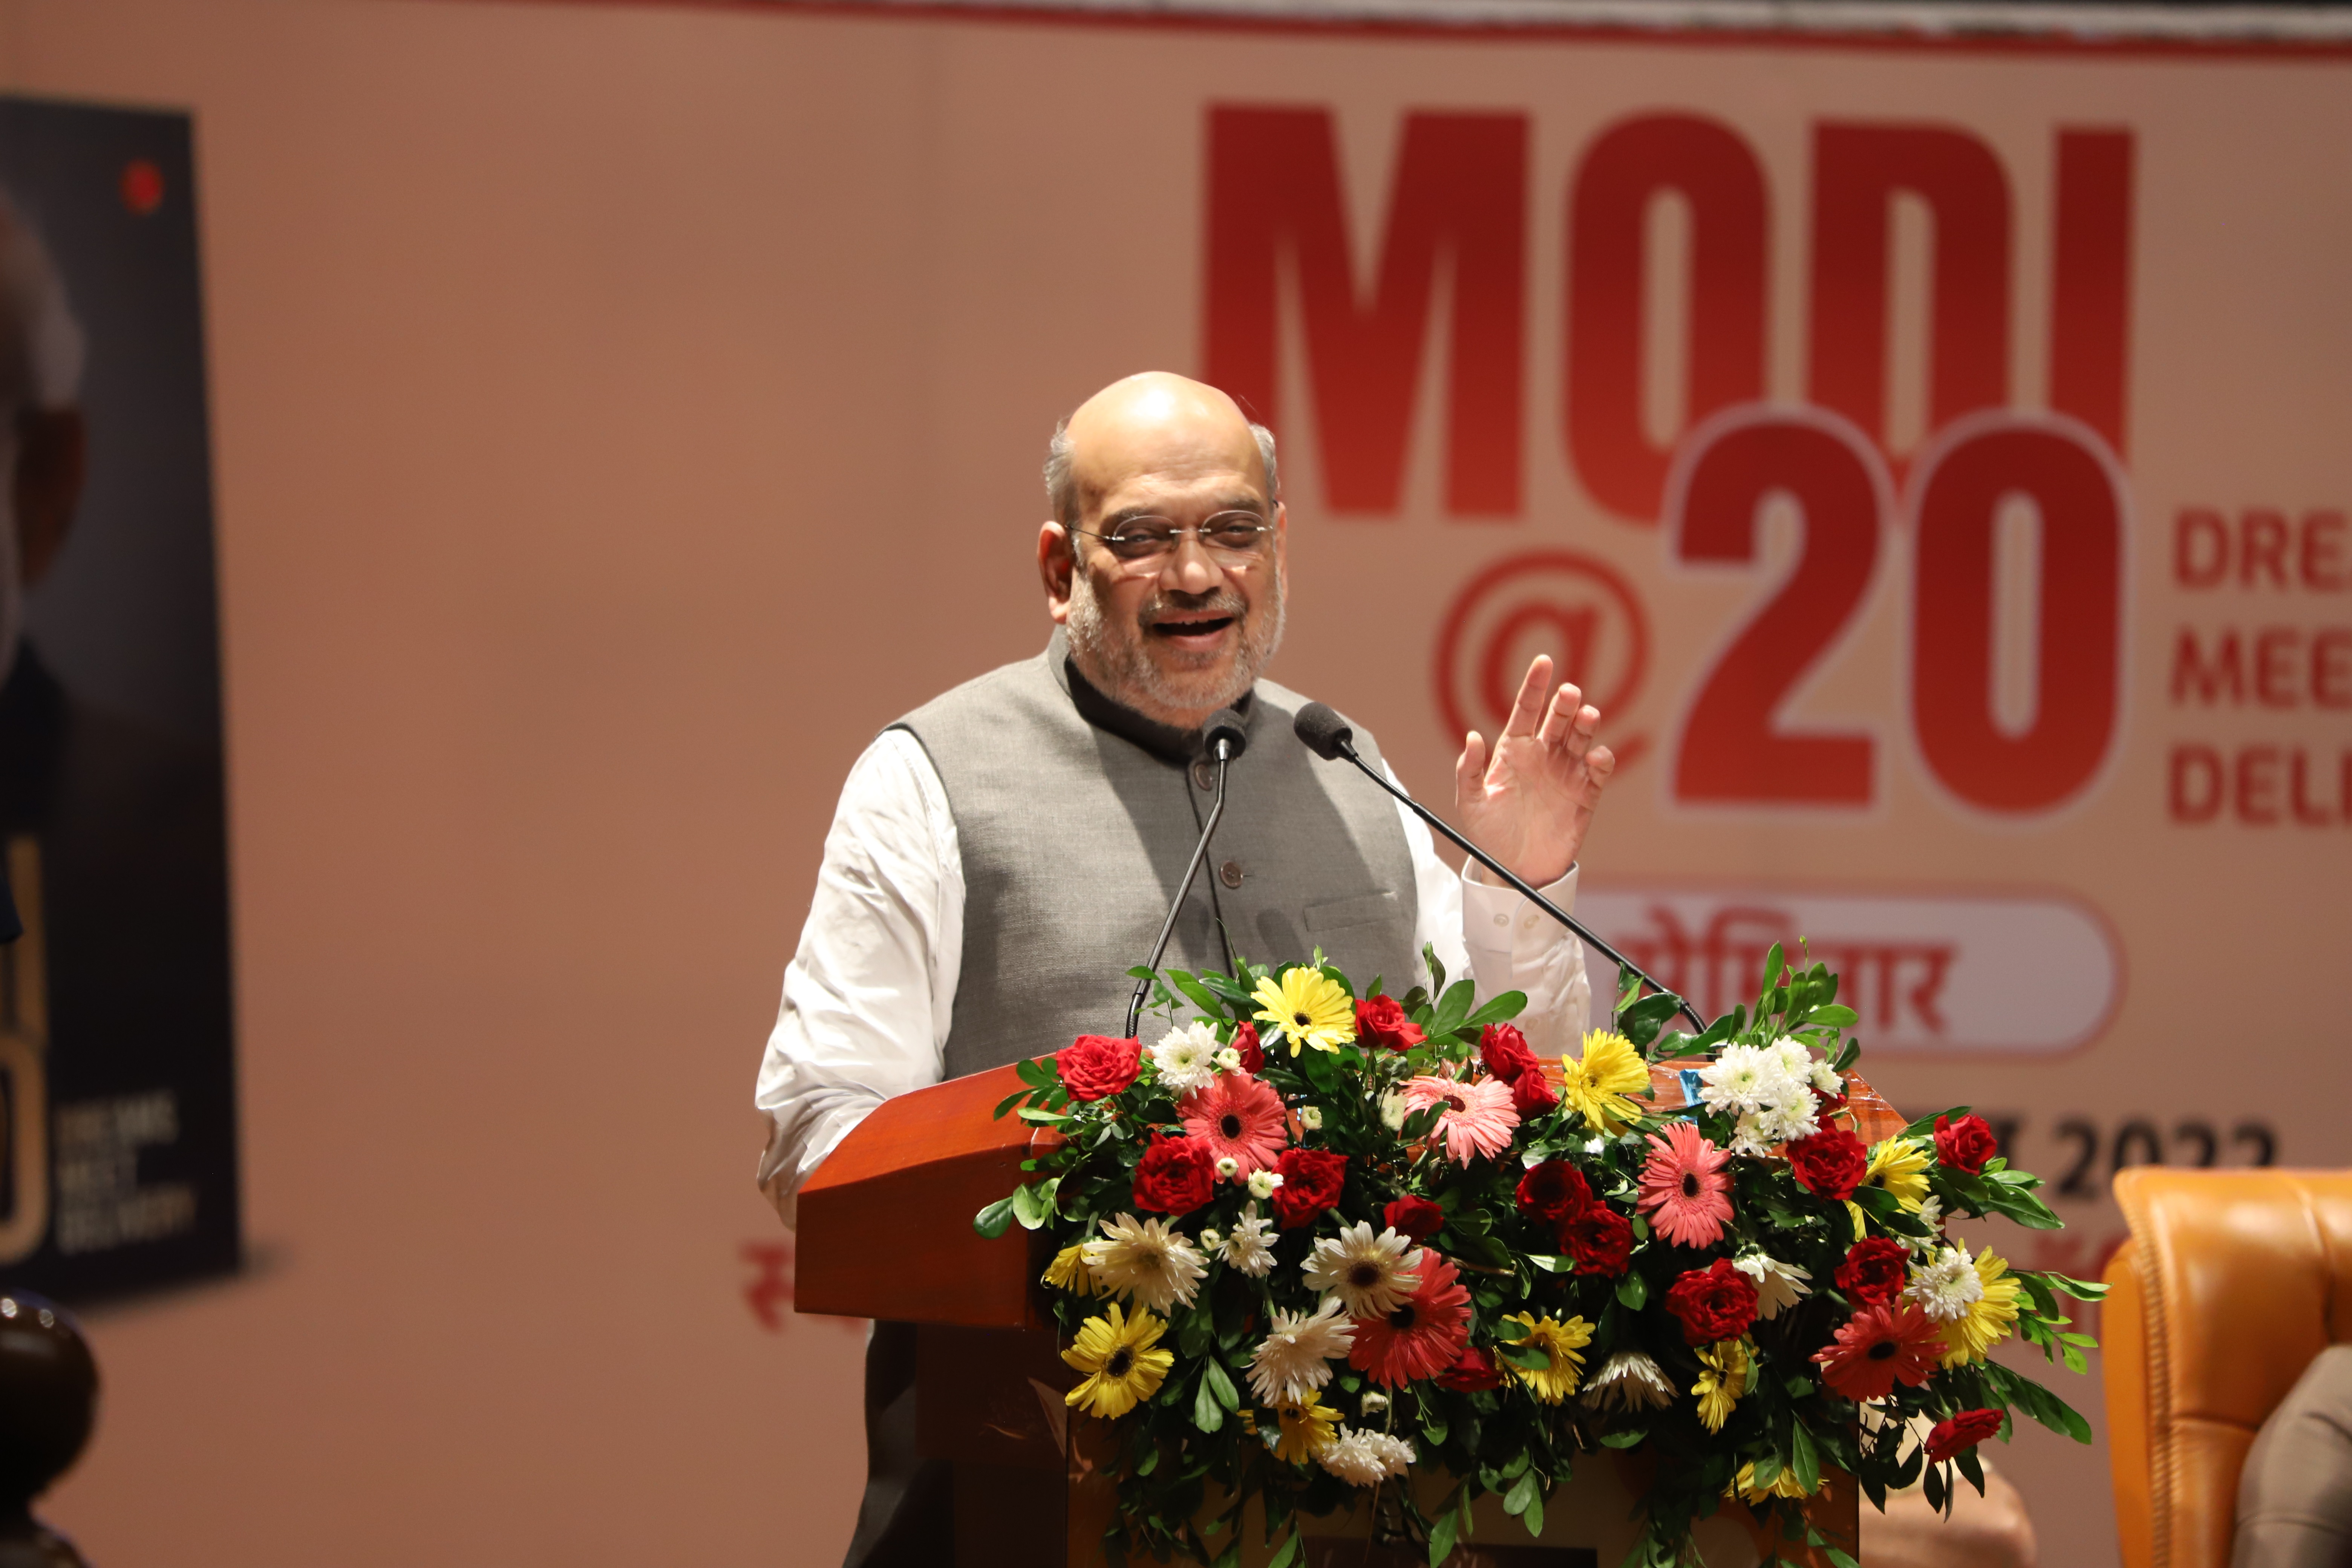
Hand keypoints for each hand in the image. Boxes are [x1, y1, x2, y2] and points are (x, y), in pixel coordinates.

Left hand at [1453, 655, 1615, 888]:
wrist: (1515, 871)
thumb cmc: (1490, 834)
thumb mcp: (1470, 804)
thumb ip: (1468, 770)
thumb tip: (1471, 735)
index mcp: (1514, 751)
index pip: (1525, 710)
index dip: (1535, 686)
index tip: (1544, 661)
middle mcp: (1543, 756)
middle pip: (1558, 720)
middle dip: (1565, 704)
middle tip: (1569, 693)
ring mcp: (1566, 773)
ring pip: (1581, 739)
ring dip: (1585, 725)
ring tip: (1587, 716)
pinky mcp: (1585, 795)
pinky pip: (1597, 771)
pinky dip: (1601, 760)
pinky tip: (1597, 756)